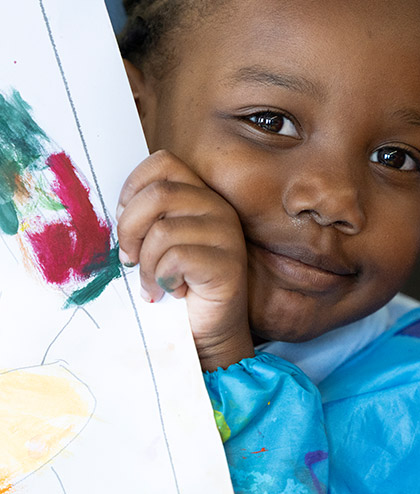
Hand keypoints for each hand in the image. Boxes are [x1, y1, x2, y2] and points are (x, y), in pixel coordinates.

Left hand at [116, 150, 253, 370]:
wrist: (207, 331)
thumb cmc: (176, 283)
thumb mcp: (156, 242)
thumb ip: (145, 217)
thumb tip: (118, 211)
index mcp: (199, 194)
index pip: (162, 162)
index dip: (133, 187)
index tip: (123, 218)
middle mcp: (217, 207)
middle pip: (158, 194)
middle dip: (130, 229)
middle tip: (129, 258)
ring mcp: (226, 235)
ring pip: (163, 232)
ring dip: (146, 265)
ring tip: (153, 282)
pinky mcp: (227, 264)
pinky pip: (177, 258)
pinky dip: (162, 278)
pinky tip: (171, 291)